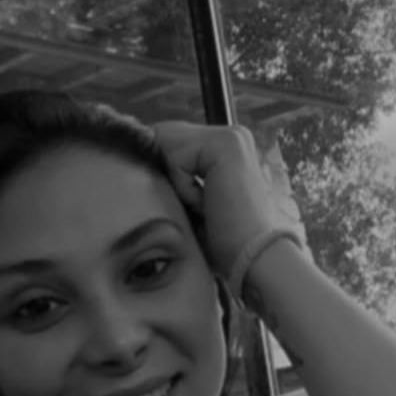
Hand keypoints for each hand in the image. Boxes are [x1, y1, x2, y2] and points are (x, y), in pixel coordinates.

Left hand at [151, 122, 306, 290]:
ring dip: (176, 183)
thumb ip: (175, 173)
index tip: (189, 202)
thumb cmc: (226, 242)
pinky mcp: (225, 144)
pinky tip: (209, 204)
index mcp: (226, 147)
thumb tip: (142, 156)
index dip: (164, 170)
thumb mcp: (194, 201)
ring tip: (205, 206)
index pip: (170, 140)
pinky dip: (183, 187)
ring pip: (165, 144)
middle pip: (163, 136)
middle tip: (200, 206)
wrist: (254, 259)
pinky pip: (175, 157)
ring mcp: (231, 137)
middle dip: (167, 173)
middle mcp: (232, 136)